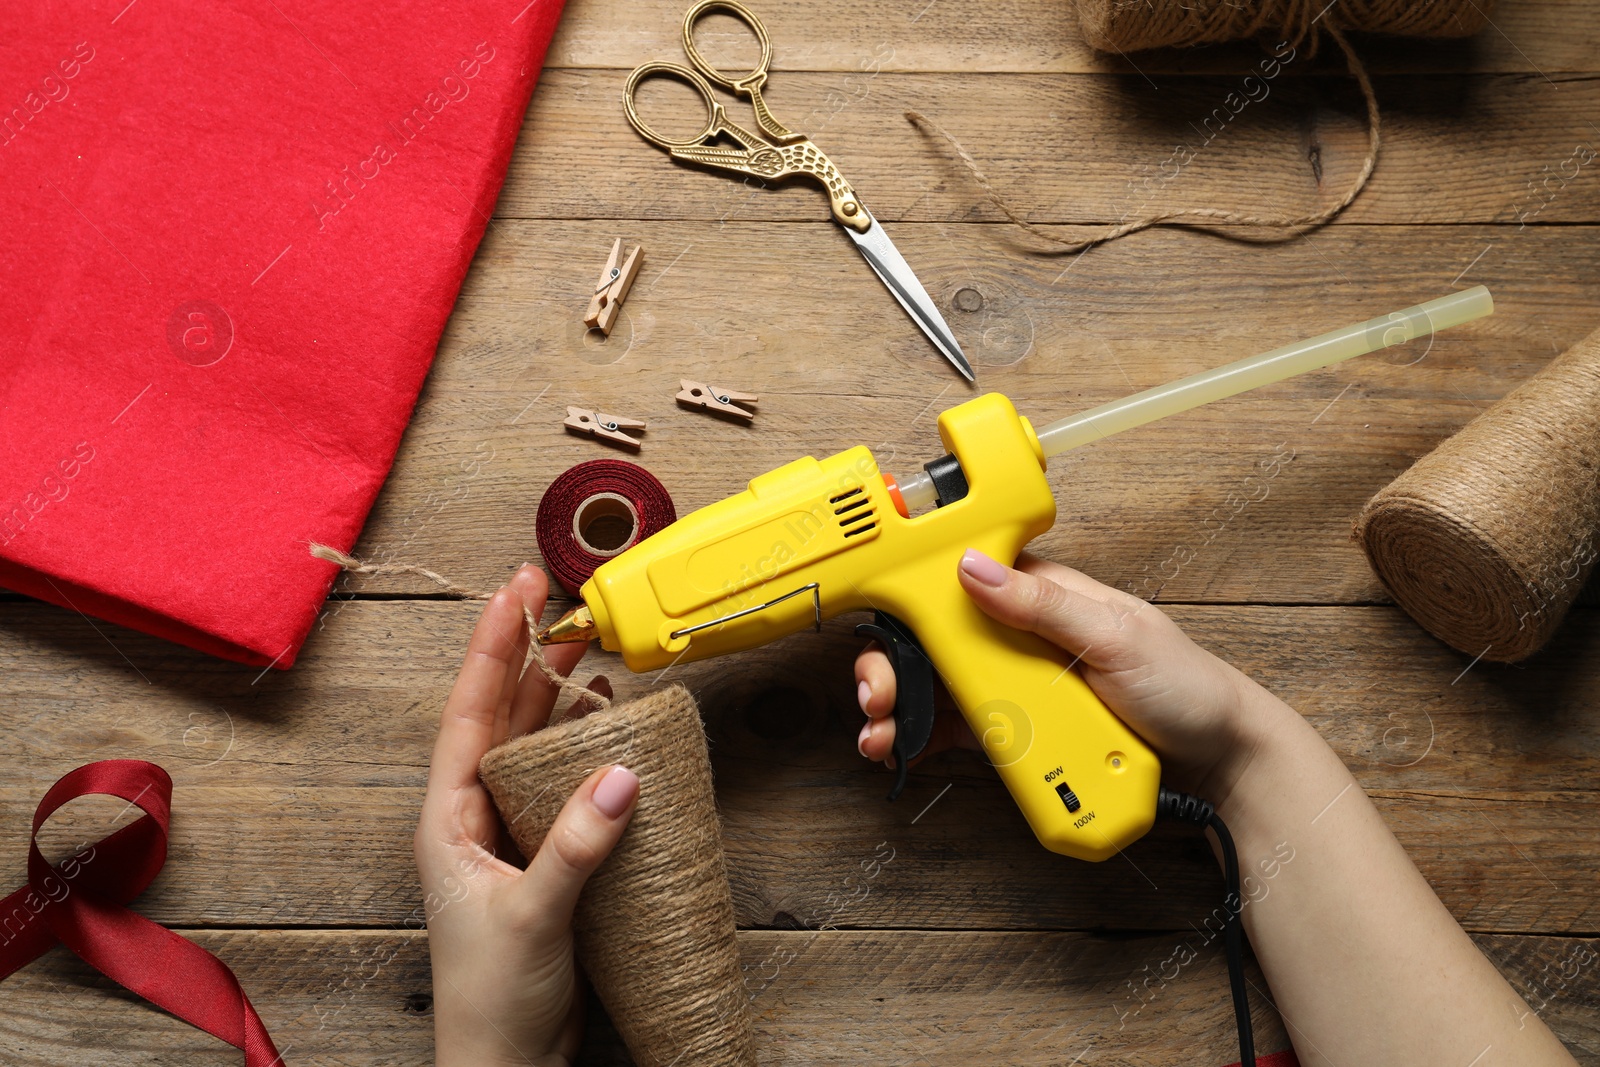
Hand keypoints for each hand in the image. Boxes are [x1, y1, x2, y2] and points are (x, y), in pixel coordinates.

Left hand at [416, 564, 638, 1066]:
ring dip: (557, 695)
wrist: (506, 1064)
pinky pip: (562, 785)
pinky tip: (608, 724)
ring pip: (530, 745)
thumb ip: (574, 846)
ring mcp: (509, 836)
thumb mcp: (531, 917)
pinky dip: (585, 748)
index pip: (468, 713)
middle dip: (526, 654)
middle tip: (554, 597)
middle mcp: (474, 817)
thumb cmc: (492, 1000)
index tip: (515, 592)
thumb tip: (619, 774)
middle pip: (499, 715)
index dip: (492, 647)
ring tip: (586, 644)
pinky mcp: (545, 858)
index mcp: (448, 820)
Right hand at [854, 549, 1278, 803]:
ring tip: (882, 738)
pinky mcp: (1024, 728)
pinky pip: (966, 728)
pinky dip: (929, 739)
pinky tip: (907, 751)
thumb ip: (1047, 605)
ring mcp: (1021, 684)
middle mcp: (1023, 636)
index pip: (959, 586)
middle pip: (937, 644)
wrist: (1221, 760)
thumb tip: (975, 567)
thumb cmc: (1187, 686)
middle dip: (893, 670)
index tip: (886, 638)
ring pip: (942, 689)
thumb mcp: (1118, 638)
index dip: (912, 607)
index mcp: (1045, 596)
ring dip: (903, 711)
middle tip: (877, 703)